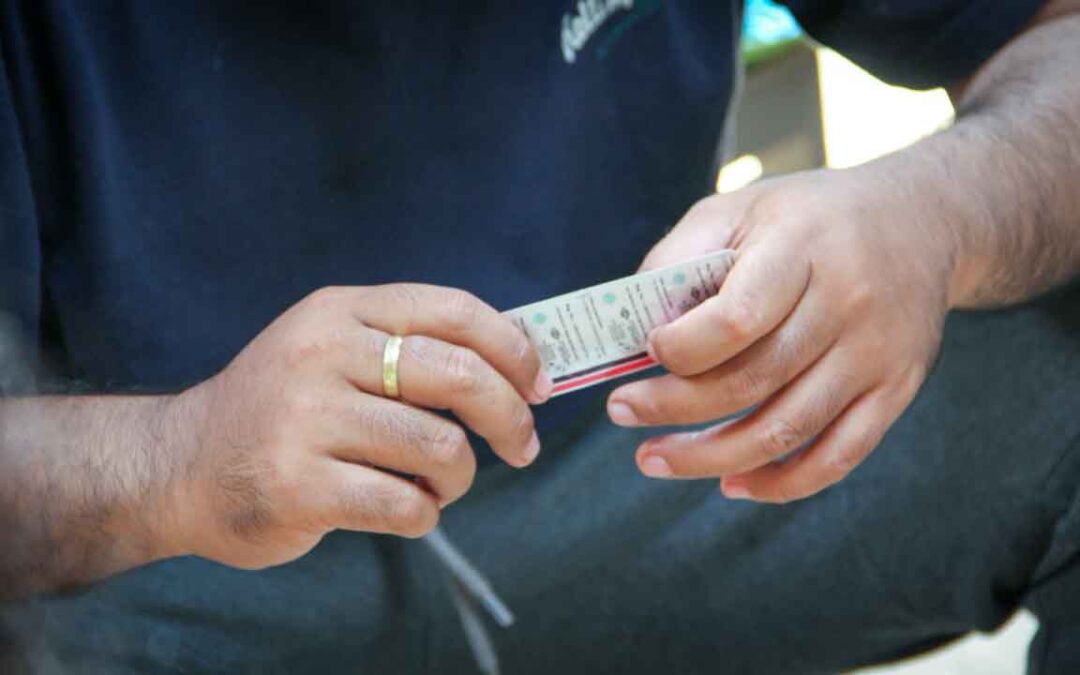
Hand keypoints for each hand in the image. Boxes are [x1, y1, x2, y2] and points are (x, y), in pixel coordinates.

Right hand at [163, 284, 549, 568]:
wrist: (181, 465)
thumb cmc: (282, 409)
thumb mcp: (332, 349)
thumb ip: (408, 346)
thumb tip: (517, 364)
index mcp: (340, 312)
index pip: (453, 310)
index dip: (514, 347)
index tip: (539, 383)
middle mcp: (322, 355)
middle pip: (457, 375)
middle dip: (509, 416)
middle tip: (523, 445)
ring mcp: (306, 420)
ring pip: (439, 446)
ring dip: (459, 476)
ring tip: (439, 484)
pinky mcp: (298, 486)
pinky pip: (404, 504)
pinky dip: (423, 514)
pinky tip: (406, 509)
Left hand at [607, 169, 956, 502]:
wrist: (924, 220)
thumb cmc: (808, 217)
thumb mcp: (741, 206)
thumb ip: (682, 255)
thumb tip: (632, 322)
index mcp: (802, 249)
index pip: (738, 318)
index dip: (682, 348)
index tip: (646, 350)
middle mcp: (847, 304)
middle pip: (753, 381)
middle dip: (674, 408)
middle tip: (621, 412)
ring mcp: (877, 354)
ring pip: (788, 429)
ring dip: (711, 458)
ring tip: (654, 459)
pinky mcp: (897, 391)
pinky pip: (838, 457)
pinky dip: (781, 483)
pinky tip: (731, 483)